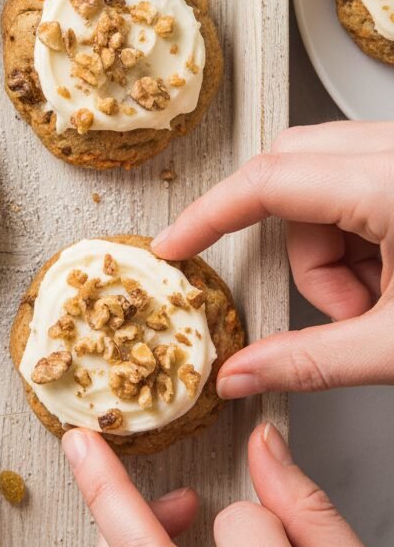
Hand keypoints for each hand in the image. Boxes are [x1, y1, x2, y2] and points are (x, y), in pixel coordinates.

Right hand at [151, 121, 393, 397]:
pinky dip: (358, 236)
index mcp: (389, 183)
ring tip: (380, 300)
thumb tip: (241, 373)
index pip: (268, 182)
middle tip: (334, 305)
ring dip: (332, 251)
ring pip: (318, 180)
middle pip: (288, 173)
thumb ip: (313, 362)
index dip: (209, 217)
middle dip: (297, 250)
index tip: (174, 246)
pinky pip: (351, 181)